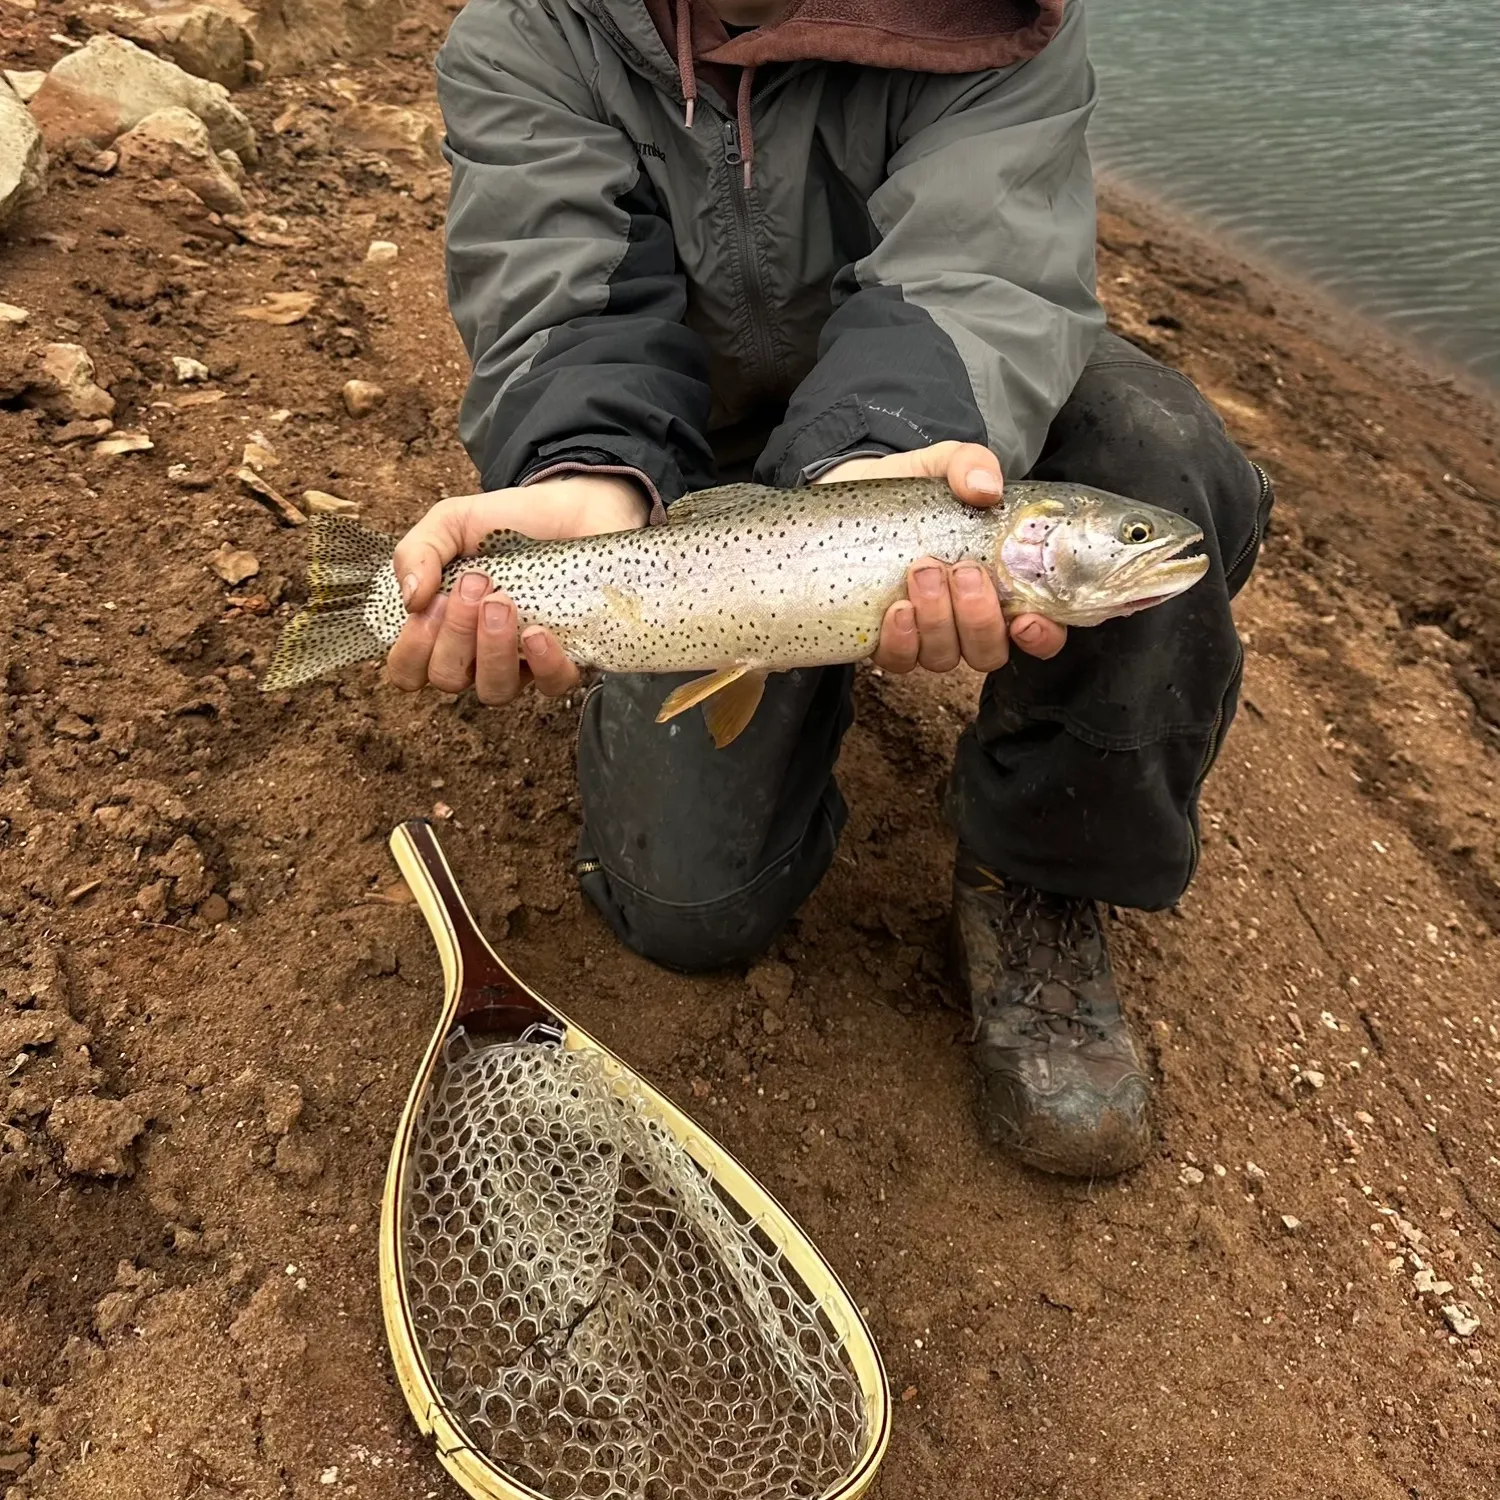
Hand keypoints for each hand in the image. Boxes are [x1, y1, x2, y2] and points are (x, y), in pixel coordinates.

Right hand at [386, 474, 646, 703]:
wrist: (572, 508)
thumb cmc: (507, 522)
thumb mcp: (451, 522)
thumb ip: (418, 551)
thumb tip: (410, 598)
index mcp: (442, 628)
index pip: (409, 670)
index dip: (412, 649)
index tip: (431, 602)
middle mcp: (477, 653)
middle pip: (448, 679)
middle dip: (454, 635)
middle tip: (475, 584)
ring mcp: (522, 661)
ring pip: (494, 690)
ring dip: (491, 650)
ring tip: (502, 603)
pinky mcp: (566, 657)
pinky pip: (551, 685)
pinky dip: (542, 664)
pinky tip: (537, 632)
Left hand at [818, 441, 1066, 672]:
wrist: (848, 497)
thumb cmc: (910, 490)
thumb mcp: (943, 464)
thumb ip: (971, 465)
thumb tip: (985, 488)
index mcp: (1001, 587)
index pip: (1039, 631)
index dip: (1042, 636)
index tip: (1026, 619)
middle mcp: (967, 621)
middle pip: (989, 651)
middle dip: (979, 618)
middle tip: (961, 571)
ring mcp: (927, 635)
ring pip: (945, 657)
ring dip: (938, 621)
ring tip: (922, 572)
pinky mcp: (886, 639)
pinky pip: (899, 660)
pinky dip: (901, 640)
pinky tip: (896, 609)